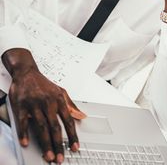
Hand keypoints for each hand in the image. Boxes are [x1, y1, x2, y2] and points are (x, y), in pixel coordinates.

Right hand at [2, 48, 85, 163]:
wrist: (26, 72)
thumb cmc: (43, 84)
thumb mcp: (60, 91)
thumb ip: (71, 105)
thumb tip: (82, 115)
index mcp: (58, 100)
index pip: (68, 120)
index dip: (72, 135)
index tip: (75, 147)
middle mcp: (48, 102)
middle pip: (55, 126)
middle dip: (59, 144)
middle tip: (61, 157)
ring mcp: (35, 104)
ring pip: (42, 126)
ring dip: (45, 142)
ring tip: (49, 155)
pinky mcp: (22, 105)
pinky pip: (24, 121)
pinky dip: (25, 132)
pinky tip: (26, 142)